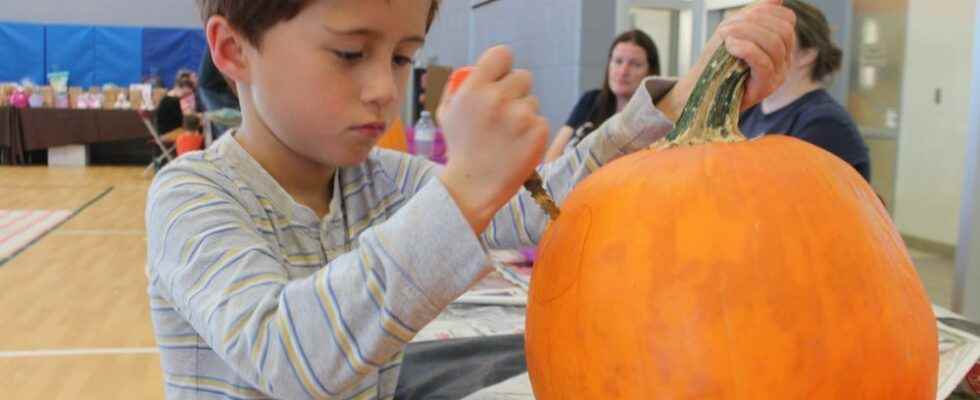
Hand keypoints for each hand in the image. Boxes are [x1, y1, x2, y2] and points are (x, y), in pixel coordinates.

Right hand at [437, 46, 549, 232]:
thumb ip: (462, 88)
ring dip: (524, 114)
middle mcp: (497, 97)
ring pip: (533, 101)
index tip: (501, 78)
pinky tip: (517, 146)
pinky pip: (541, 121)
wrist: (472, 186)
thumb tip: (478, 70)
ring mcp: (520, 114)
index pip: (502, 54)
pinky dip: (532, 133)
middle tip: (505, 113)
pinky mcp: (538, 131)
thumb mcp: (448, 113)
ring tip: (508, 136)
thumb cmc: (460, 149)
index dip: (502, 66)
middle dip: (516, 92)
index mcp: (474, 88)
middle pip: (523, 76)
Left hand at [658, 0, 796, 119]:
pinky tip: (731, 46)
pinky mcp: (764, 88)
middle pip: (783, 30)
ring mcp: (777, 76)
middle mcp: (784, 62)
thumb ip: (756, 14)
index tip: (738, 16)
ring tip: (725, 37)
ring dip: (745, 33)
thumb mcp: (736, 31)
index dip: (765, 11)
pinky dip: (746, 49)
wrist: (700, 90)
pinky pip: (763, 62)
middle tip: (726, 28)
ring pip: (774, 44)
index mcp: (781, 46)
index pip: (787, 20)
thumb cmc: (717, 61)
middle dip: (752, 22)